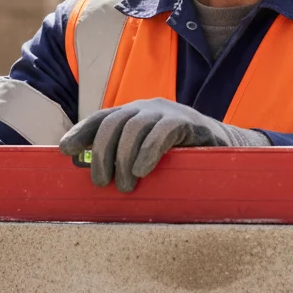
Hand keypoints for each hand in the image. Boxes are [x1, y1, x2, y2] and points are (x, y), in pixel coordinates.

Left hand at [59, 97, 269, 191]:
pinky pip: (163, 132)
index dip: (81, 132)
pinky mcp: (190, 123)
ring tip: (124, 185)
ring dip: (123, 158)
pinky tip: (143, 171)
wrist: (227, 151)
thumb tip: (90, 175)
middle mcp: (147, 107)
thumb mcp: (148, 158)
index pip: (101, 118)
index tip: (65, 152)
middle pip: (113, 122)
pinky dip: (148, 151)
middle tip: (101, 183)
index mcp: (133, 114)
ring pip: (134, 126)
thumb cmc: (181, 159)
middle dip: (102, 153)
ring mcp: (168, 112)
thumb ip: (123, 161)